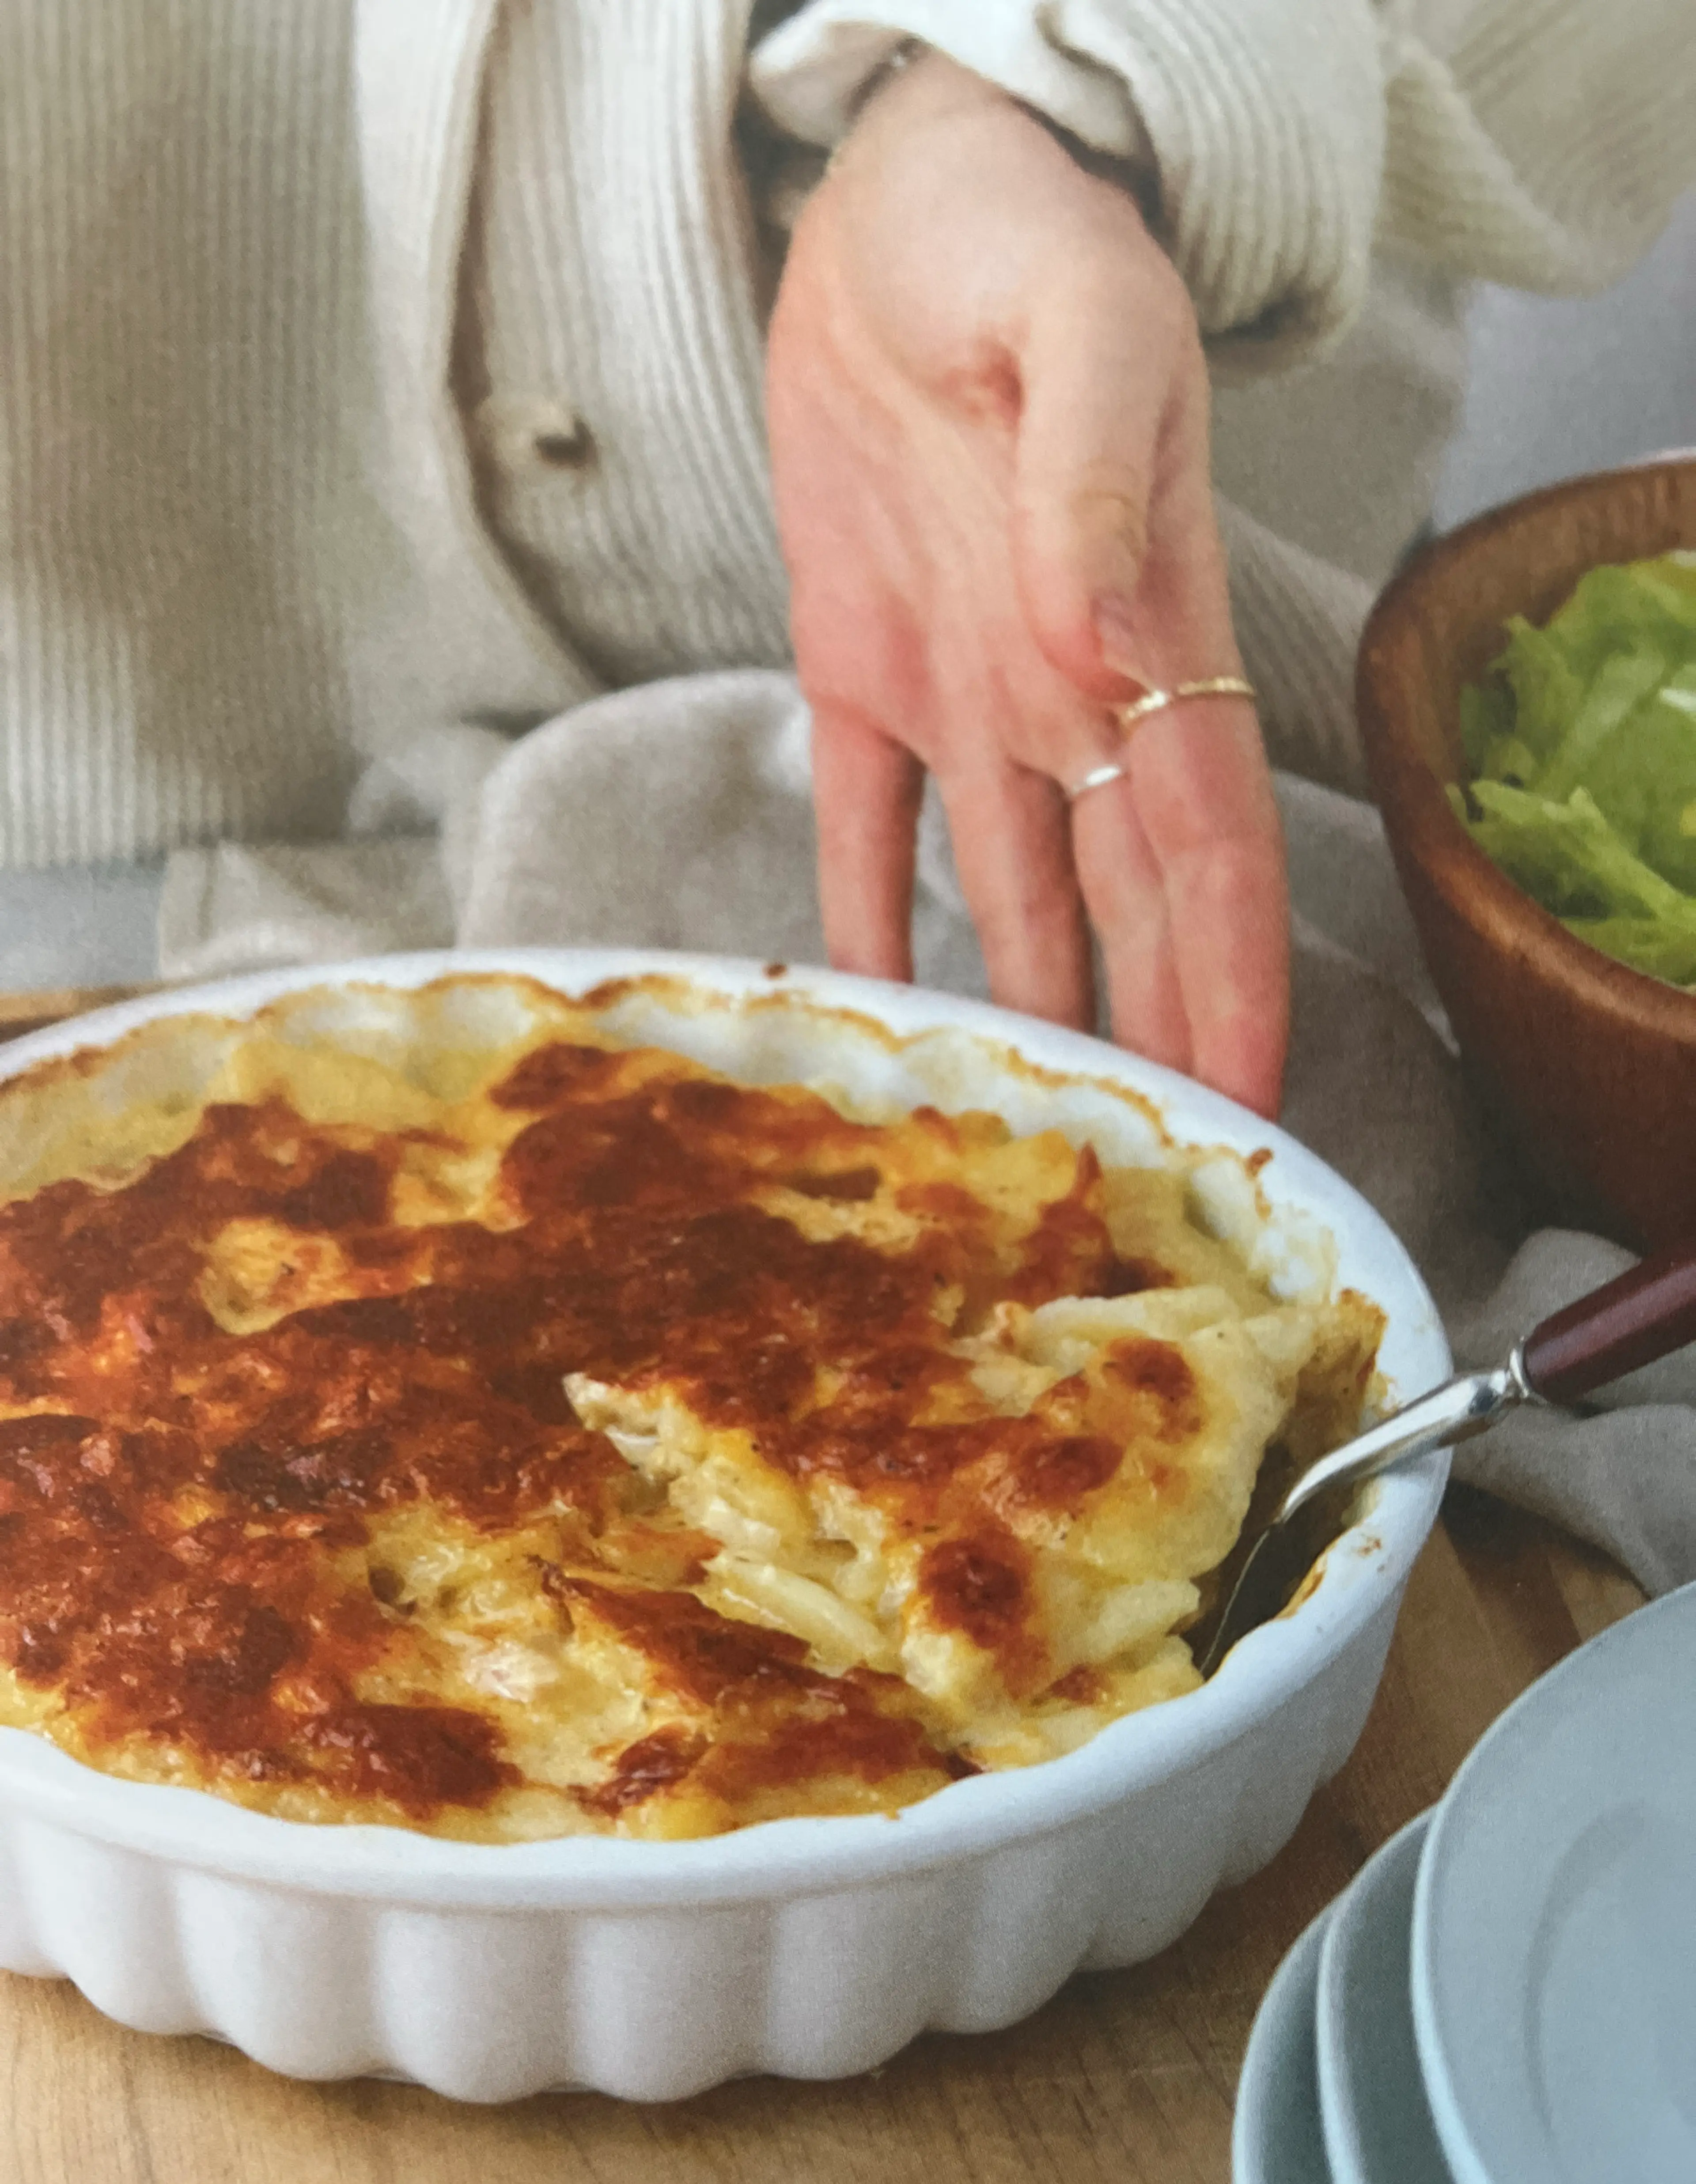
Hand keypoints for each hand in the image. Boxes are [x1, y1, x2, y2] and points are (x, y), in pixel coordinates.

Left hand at [765, 50, 1287, 1115]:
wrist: (902, 198)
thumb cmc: (1020, 238)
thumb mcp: (1083, 328)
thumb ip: (1095, 484)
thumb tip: (1104, 642)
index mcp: (1146, 637)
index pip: (1207, 846)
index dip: (1234, 981)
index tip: (1250, 1106)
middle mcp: (1067, 696)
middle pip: (1124, 911)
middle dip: (1151, 1045)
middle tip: (1150, 1180)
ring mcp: (965, 695)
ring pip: (1009, 897)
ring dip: (1024, 1015)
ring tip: (1026, 1138)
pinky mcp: (858, 668)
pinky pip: (862, 824)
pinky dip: (863, 920)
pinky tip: (870, 1016)